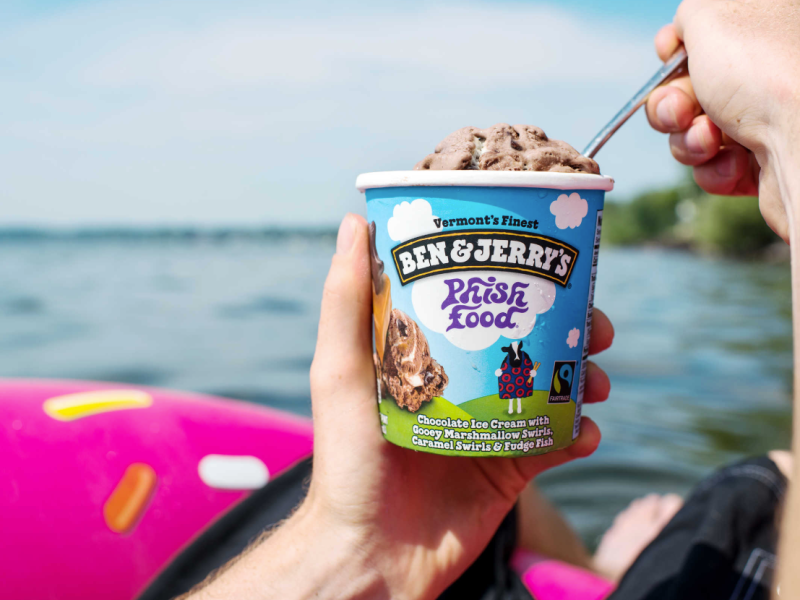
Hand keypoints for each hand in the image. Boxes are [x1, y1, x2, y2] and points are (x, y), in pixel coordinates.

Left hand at [303, 213, 613, 598]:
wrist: (372, 552)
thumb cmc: (347, 459)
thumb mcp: (340, 370)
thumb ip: (345, 301)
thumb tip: (355, 220)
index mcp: (430, 356)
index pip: (480, 303)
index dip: (518, 277)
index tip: (548, 256)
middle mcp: (464, 384)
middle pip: (529, 341)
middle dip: (571, 328)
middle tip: (595, 323)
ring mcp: (491, 425)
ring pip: (554, 387)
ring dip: (587, 377)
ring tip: (600, 378)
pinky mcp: (512, 468)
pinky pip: (559, 443)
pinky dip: (581, 432)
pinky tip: (588, 429)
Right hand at [645, 0, 799, 241]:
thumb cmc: (765, 77)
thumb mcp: (712, 18)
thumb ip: (688, 16)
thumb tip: (679, 36)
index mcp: (767, 31)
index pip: (702, 39)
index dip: (675, 52)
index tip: (670, 57)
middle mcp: (767, 74)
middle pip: (689, 91)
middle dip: (672, 105)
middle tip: (681, 111)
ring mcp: (766, 120)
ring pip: (695, 134)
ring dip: (690, 140)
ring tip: (711, 141)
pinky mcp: (763, 163)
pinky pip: (715, 167)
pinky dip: (714, 168)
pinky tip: (735, 163)